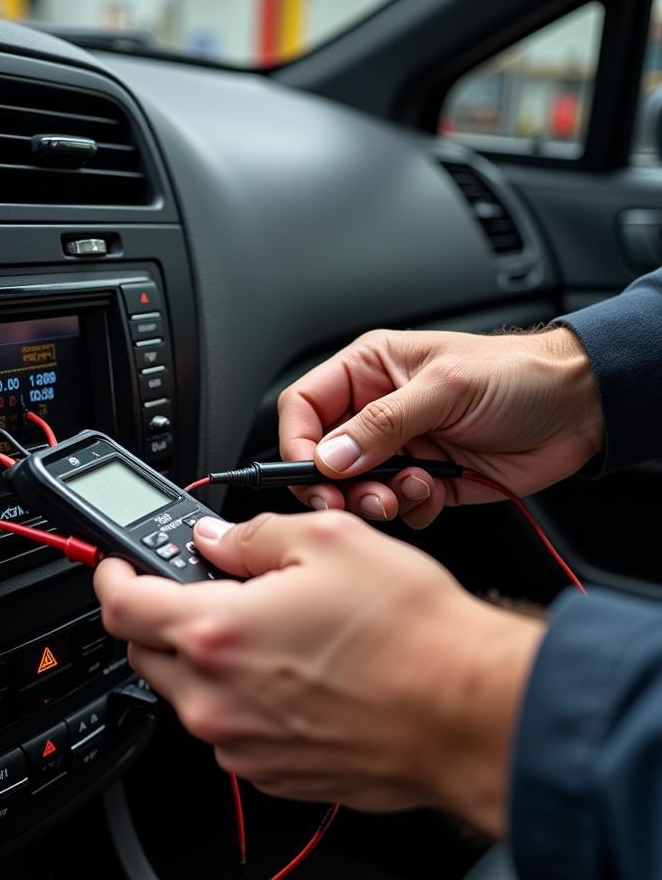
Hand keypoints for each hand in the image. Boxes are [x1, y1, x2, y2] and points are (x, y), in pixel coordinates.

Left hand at [95, 511, 543, 833]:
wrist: (470, 714)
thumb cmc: (411, 632)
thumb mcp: (328, 540)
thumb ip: (252, 535)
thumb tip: (215, 539)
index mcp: (216, 632)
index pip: (120, 605)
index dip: (109, 575)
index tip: (115, 564)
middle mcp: (216, 698)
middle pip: (146, 650)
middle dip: (159, 614)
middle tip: (200, 588)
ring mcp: (242, 744)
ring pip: (188, 692)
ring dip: (205, 657)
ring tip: (269, 629)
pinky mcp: (272, 774)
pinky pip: (230, 728)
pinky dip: (240, 696)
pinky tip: (293, 672)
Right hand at [278, 327, 602, 526]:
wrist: (580, 408)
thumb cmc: (519, 375)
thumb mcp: (444, 388)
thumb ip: (383, 423)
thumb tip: (331, 456)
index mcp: (369, 370)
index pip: (305, 406)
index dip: (299, 441)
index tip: (313, 473)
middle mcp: (377, 409)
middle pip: (323, 455)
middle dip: (335, 483)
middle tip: (353, 499)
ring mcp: (401, 447)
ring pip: (356, 487)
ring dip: (374, 499)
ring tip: (405, 493)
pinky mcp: (426, 479)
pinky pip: (396, 505)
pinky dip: (409, 509)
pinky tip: (435, 491)